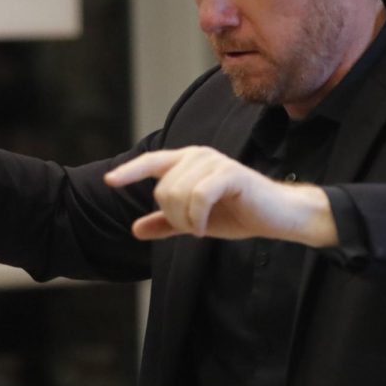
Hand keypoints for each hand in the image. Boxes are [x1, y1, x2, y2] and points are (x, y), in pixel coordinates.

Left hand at [104, 146, 337, 246]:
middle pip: (163, 190)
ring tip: (202, 226)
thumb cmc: (237, 213)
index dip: (130, 171)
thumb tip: (135, 229)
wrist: (275, 217)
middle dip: (173, 217)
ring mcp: (214, 162)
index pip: (152, 163)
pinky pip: (199, 197)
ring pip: (178, 194)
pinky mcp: (230, 173)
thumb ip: (167, 223)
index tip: (109, 181)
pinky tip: (205, 226)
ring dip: (187, 220)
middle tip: (193, 227)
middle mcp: (198, 156)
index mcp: (188, 162)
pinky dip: (198, 218)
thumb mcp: (195, 221)